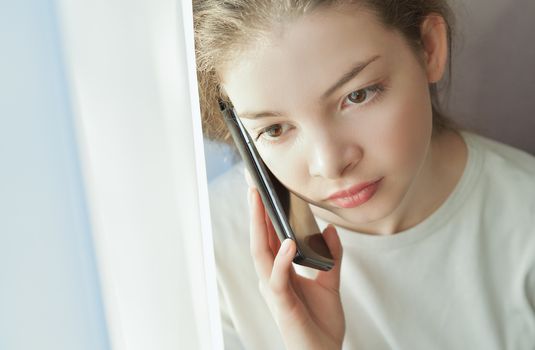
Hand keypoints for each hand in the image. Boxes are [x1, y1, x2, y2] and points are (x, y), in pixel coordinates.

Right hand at [247, 185, 344, 349]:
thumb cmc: (320, 322)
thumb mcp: (329, 283)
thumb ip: (331, 257)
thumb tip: (331, 230)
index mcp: (280, 272)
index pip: (270, 238)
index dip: (266, 215)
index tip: (265, 192)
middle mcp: (272, 278)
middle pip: (260, 240)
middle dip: (256, 213)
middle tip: (255, 187)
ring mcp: (274, 290)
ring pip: (261, 253)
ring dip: (260, 226)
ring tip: (262, 202)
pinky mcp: (282, 303)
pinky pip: (277, 277)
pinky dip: (281, 259)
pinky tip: (288, 242)